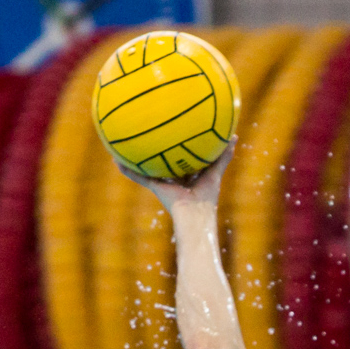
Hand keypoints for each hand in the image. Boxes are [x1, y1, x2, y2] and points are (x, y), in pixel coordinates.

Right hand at [117, 143, 232, 213]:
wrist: (194, 214)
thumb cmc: (207, 195)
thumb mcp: (215, 172)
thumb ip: (223, 156)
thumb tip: (233, 137)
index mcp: (190, 177)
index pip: (185, 159)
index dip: (182, 149)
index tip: (179, 135)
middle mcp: (176, 180)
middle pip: (165, 162)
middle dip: (159, 151)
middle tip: (150, 135)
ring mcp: (164, 184)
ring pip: (148, 169)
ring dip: (138, 160)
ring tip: (126, 146)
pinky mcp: (155, 187)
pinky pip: (138, 177)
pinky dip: (128, 170)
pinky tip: (116, 160)